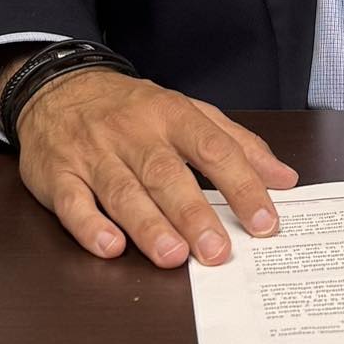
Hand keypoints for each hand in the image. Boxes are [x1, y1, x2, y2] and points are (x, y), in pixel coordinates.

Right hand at [15, 70, 297, 267]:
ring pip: (122, 190)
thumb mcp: (189, 113)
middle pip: (166, 174)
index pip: (213, 148)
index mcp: (172, 114)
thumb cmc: (134, 109)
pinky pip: (72, 201)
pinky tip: (110, 246)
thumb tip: (285, 179)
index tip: (265, 221)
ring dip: (148, 225)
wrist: (60, 87)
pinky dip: (89, 224)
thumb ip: (238, 144)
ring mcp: (94, 153)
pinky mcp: (58, 174)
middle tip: (218, 251)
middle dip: (193, 214)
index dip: (241, 185)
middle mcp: (134, 133)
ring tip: (174, 256)